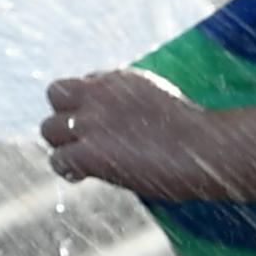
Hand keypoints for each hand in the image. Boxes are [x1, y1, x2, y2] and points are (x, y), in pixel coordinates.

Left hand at [41, 69, 212, 198]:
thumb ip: (134, 106)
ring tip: (82, 160)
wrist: (209, 148)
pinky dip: (67, 169)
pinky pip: (57, 160)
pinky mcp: (91, 153)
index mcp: (120, 79)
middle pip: (55, 94)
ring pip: (47, 128)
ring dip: (61, 144)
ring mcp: (93, 123)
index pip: (83, 83)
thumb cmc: (197, 134)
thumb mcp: (162, 104)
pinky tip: (83, 176)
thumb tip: (128, 125)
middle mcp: (100, 94)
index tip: (105, 125)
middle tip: (84, 139)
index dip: (88, 105)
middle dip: (65, 116)